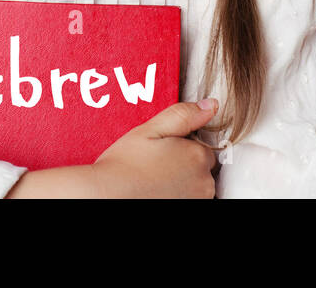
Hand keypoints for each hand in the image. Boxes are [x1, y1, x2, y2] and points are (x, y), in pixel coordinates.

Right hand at [89, 99, 219, 197]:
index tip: (163, 150)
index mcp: (197, 156)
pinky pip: (188, 198)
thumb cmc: (123, 166)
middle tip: (155, 164)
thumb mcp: (150, 130)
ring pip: (195, 186)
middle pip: (201, 168)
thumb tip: (210, 105)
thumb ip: (183, 115)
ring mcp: (196, 201)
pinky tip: (157, 191)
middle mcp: (203, 182)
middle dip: (183, 164)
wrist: (106, 196)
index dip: (181, 147)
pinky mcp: (187, 210)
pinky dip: (176, 195)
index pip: (202, 148)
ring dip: (181, 182)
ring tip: (154, 179)